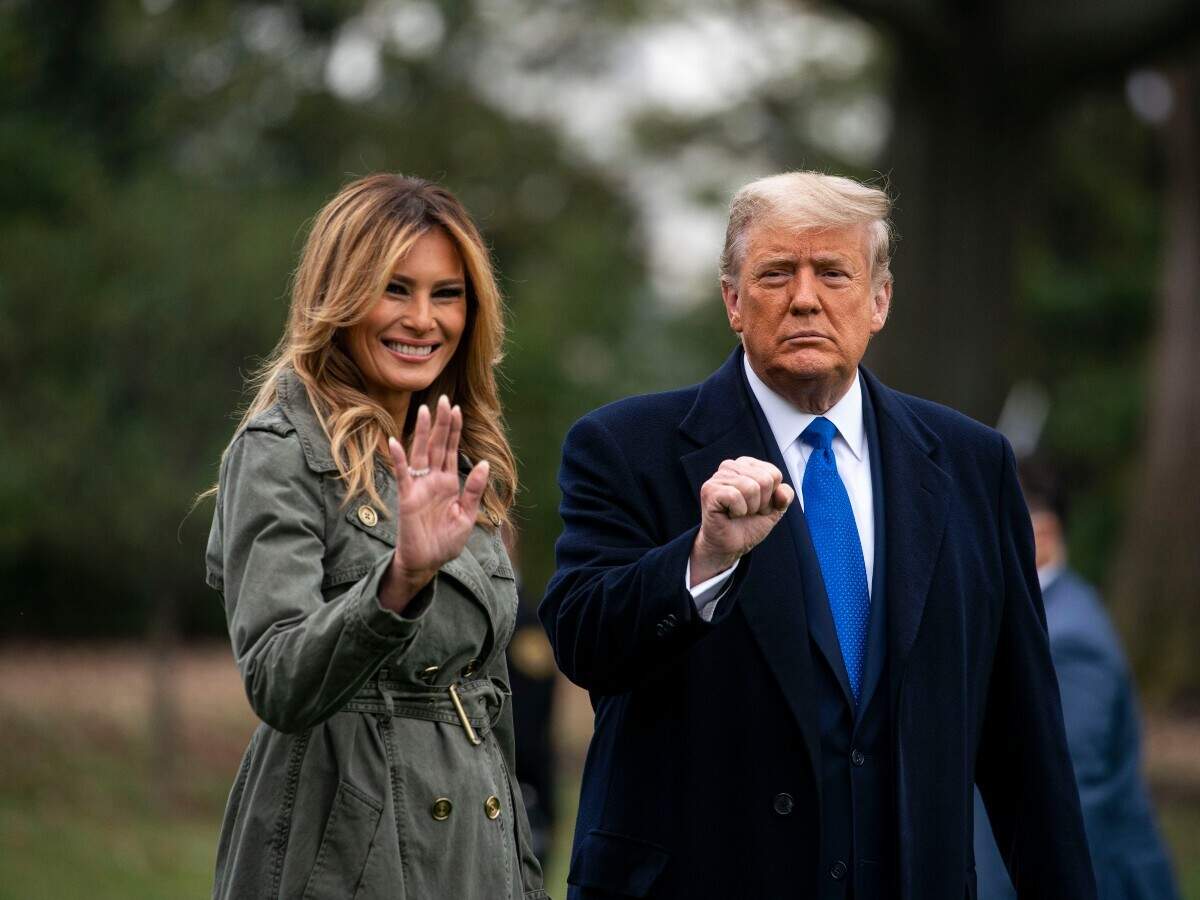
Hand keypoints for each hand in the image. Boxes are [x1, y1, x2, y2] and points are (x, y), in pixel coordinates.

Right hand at [378, 395, 489, 612]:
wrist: (427, 562)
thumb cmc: (446, 542)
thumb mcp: (466, 516)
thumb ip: (474, 491)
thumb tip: (483, 463)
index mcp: (449, 483)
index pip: (451, 450)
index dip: (454, 430)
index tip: (457, 408)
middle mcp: (433, 480)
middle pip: (437, 445)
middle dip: (441, 423)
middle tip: (443, 398)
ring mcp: (419, 487)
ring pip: (420, 454)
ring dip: (421, 433)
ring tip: (423, 411)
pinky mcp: (407, 497)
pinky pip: (403, 474)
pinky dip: (399, 459)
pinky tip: (395, 441)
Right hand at [690, 457, 792, 585]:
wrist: (730, 546)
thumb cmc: (749, 524)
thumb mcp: (775, 509)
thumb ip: (785, 496)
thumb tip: (781, 492)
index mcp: (746, 464)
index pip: (774, 474)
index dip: (771, 496)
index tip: (758, 505)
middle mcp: (730, 466)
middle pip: (764, 480)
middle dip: (761, 503)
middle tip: (748, 511)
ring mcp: (717, 477)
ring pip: (751, 488)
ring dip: (749, 508)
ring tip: (738, 513)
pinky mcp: (709, 490)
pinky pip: (735, 497)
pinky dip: (738, 511)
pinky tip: (729, 515)